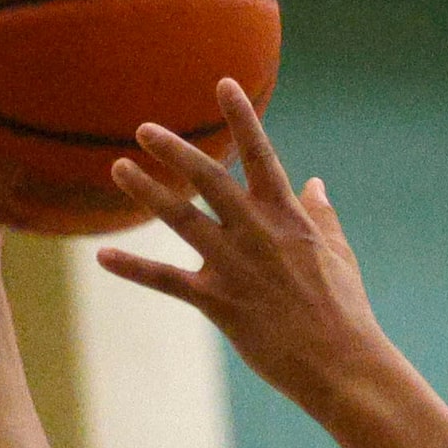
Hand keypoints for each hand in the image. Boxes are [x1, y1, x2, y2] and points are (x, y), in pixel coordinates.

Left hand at [99, 80, 388, 411]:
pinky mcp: (218, 302)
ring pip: (181, 218)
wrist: (343, 364)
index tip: (224, 83)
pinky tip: (101, 257)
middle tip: (145, 129)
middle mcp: (257, 233)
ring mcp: (235, 266)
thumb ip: (321, 215)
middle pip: (210, 179)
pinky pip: (166, 280)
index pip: (263, 155)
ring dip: (147, 191)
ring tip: (119, 168)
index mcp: (289, 218)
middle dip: (176, 150)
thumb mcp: (339, 255)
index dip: (242, 118)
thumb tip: (313, 183)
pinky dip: (132, 269)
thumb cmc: (346, 311)